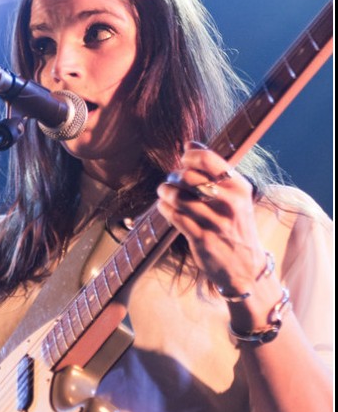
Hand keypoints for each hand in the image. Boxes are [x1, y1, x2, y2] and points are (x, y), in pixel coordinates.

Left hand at [157, 141, 266, 293]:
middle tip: (172, 181)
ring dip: (165, 192)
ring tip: (164, 192)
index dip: (190, 156)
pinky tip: (165, 207)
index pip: (209, 159)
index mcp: (239, 187)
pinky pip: (174, 217)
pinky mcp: (202, 239)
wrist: (246, 267)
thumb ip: (215, 171)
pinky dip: (164, 209)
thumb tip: (189, 144)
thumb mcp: (236, 197)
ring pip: (178, 197)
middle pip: (189, 177)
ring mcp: (215, 222)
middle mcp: (229, 203)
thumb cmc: (236, 226)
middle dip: (174, 176)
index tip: (183, 161)